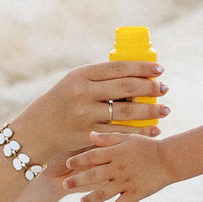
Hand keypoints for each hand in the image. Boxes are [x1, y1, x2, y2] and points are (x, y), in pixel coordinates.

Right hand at [20, 60, 164, 159]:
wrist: (37, 129)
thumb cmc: (63, 101)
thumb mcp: (75, 83)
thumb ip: (101, 79)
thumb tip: (137, 75)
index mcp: (81, 75)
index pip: (118, 67)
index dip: (142, 68)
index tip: (159, 70)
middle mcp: (83, 93)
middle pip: (126, 88)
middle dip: (150, 88)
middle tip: (164, 89)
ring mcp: (85, 114)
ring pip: (126, 111)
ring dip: (150, 111)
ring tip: (165, 110)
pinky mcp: (88, 133)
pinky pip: (120, 132)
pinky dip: (140, 131)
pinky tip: (154, 129)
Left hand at [62, 129, 177, 201]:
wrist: (170, 159)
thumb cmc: (148, 146)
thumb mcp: (129, 138)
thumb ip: (109, 138)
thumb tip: (90, 135)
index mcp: (116, 153)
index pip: (92, 156)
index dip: (78, 161)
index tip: (68, 164)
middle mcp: (118, 168)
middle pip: (92, 176)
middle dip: (76, 181)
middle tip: (64, 185)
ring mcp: (126, 182)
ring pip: (103, 194)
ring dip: (90, 199)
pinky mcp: (136, 194)